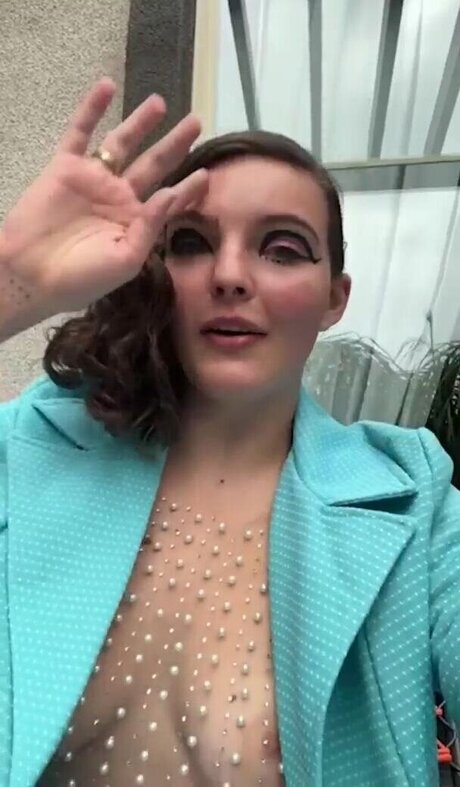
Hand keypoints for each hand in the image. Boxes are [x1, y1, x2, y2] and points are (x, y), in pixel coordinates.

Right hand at [0, 78, 207, 316]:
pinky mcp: (65, 167)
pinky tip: (106, 86)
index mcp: (135, 223)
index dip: (188, 188)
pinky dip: (91, 109)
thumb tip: (169, 192)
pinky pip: (80, 132)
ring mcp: (92, 180)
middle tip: (196, 122)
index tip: (207, 174)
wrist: (31, 276)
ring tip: (160, 103)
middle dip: (174, 144)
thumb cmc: (81, 278)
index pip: (168, 200)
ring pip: (121, 143)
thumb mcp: (125, 260)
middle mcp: (118, 198)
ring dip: (140, 123)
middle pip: (153, 164)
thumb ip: (150, 227)